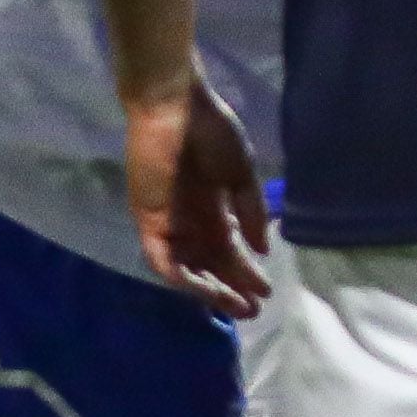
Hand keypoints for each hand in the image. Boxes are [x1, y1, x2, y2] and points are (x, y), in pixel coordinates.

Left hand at [125, 76, 272, 318]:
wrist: (174, 106)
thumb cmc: (211, 131)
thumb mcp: (241, 174)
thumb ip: (251, 211)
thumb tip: (263, 249)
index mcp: (215, 208)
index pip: (230, 250)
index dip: (247, 273)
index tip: (267, 291)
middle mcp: (192, 222)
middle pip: (211, 265)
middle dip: (232, 288)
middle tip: (252, 310)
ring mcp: (169, 223)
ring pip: (187, 268)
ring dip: (208, 289)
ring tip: (232, 305)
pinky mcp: (149, 220)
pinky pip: (161, 258)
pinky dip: (179, 276)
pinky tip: (202, 288)